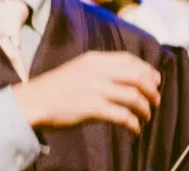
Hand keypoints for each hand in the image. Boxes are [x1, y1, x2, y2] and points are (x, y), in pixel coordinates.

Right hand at [13, 51, 161, 132]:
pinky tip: (135, 129)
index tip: (156, 80)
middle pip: (138, 77)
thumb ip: (101, 69)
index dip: (148, 70)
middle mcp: (99, 72)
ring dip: (145, 108)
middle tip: (156, 100)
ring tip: (147, 116)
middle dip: (152, 89)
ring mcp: (97, 89)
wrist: (32, 101)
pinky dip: (133, 123)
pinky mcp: (93, 108)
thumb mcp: (79, 68)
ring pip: (134, 97)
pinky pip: (123, 116)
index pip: (131, 60)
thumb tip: (127, 77)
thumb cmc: (55, 88)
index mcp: (96, 59)